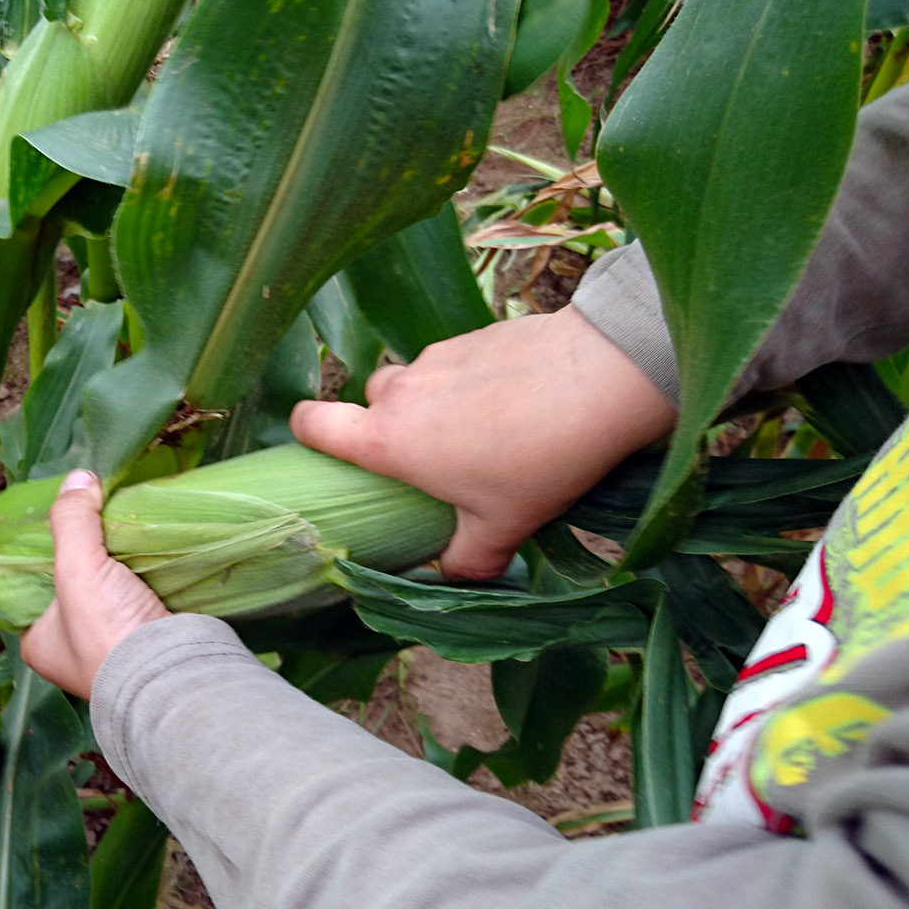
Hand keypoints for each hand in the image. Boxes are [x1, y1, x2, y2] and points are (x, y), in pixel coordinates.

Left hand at [20, 470, 170, 699]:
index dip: (43, 551)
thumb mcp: (77, 567)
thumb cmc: (108, 629)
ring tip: (123, 522)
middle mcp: (71, 647)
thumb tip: (78, 478)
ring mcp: (111, 645)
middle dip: (85, 553)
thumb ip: (72, 520)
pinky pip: (140, 594)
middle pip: (73, 583)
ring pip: (109, 587)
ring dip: (118, 562)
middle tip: (93, 514)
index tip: (58, 518)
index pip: (31, 586)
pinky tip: (149, 546)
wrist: (173, 670)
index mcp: (39, 642)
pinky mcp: (147, 637)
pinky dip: (144, 573)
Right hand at [290, 307, 675, 579]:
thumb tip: (456, 574)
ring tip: (482, 432)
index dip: (306, 432)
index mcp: (387, 440)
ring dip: (432, 404)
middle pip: (369, 401)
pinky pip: (453, 363)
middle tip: (432, 458)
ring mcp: (437, 356)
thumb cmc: (540, 460)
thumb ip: (469, 559)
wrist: (602, 377)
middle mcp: (400, 391)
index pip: (312, 422)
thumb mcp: (504, 527)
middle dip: (388, 425)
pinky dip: (469, 382)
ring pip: (414, 380)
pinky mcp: (474, 334)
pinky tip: (514, 403)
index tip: (325, 449)